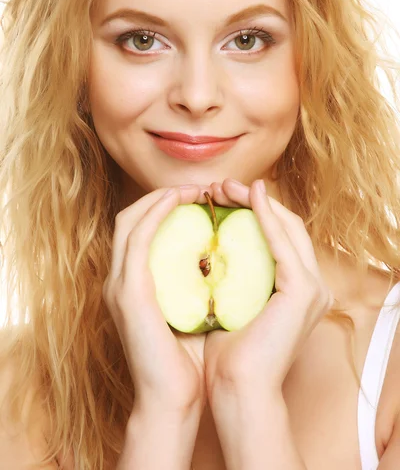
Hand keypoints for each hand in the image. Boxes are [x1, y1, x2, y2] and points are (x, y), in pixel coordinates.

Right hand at [103, 184, 212, 416]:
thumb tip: (227, 258)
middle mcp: (120, 280)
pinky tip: (181, 200)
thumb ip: (200, 284)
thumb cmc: (192, 361)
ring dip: (161, 197)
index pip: (141, 229)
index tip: (202, 198)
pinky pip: (139, 238)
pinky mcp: (128, 292)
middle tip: (201, 188)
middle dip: (164, 195)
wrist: (174, 401)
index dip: (166, 206)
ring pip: (130, 220)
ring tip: (195, 189)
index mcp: (133, 284)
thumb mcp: (196, 311)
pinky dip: (157, 213)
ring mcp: (119, 285)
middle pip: (131, 217)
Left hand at [204, 178, 333, 400]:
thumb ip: (227, 278)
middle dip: (251, 200)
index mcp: (296, 290)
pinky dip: (265, 216)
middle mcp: (312, 285)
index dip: (251, 211)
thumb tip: (203, 249)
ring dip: (255, 201)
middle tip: (218, 186)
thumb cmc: (226, 356)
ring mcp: (313, 287)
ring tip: (223, 187)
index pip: (276, 237)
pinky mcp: (303, 291)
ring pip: (287, 227)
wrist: (236, 392)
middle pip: (285, 226)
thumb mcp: (228, 305)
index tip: (216, 198)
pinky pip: (282, 242)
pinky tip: (246, 197)